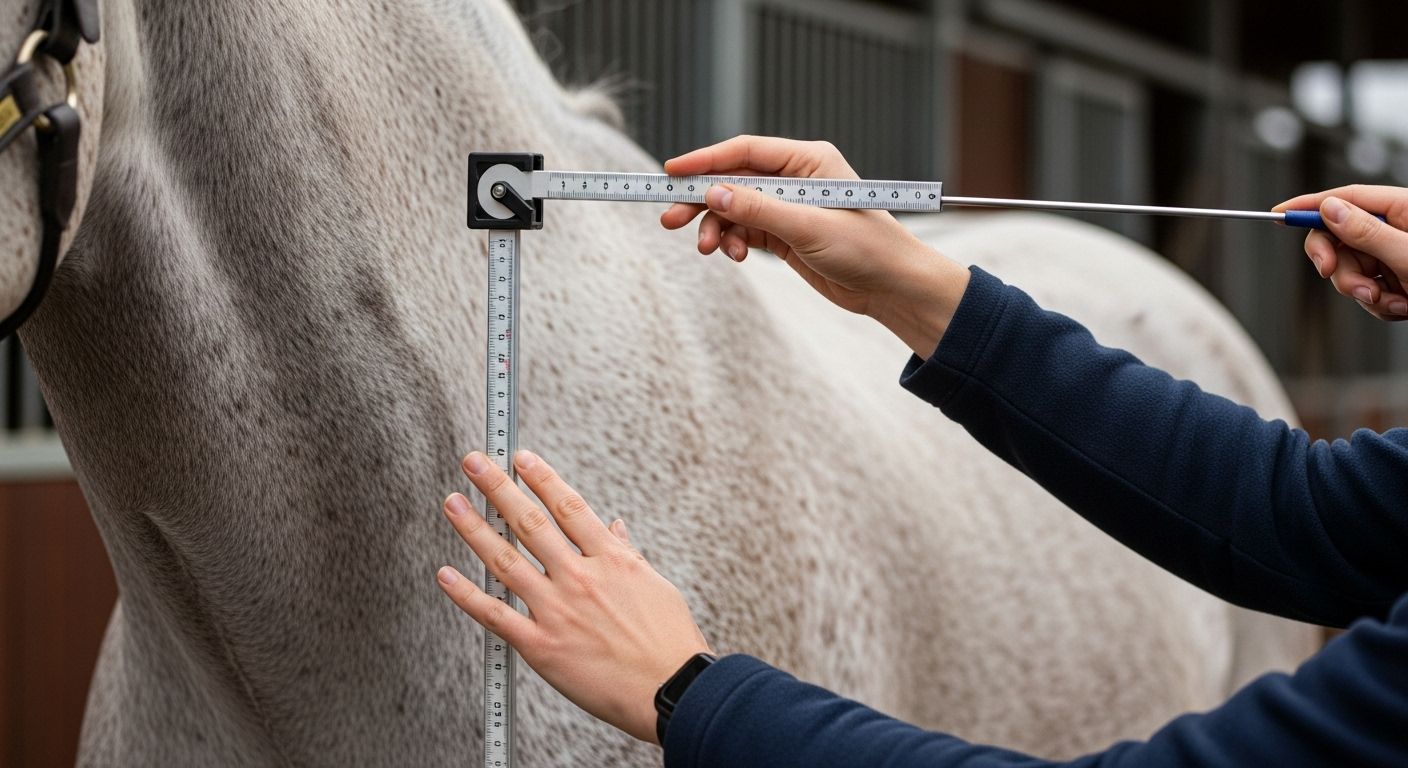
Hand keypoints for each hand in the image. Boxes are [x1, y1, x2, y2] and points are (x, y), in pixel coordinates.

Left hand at [436, 450, 712, 743]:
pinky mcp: (541, 646)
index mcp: (611, 559)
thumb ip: (627, 553)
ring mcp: (558, 610)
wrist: (672, 691)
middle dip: (498, 488)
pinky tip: (445, 575)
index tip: (521, 458)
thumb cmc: (670, 643)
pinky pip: (495, 615)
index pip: (569, 506)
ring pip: (506, 561)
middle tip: (475, 463)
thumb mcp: (656, 585)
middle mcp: (581, 577)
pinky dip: (466, 595)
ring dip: (474, 529)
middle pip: (530, 523)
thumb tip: (614, 526)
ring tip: (453, 503)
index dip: (542, 478)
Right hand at [660, 135, 970, 357]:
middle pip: (733, 180)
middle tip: (670, 219)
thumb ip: (759, 210)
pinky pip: (744, 230)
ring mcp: (788, 206)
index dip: (706, 160)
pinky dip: (731, 241)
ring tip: (707, 249)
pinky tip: (731, 256)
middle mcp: (795, 178)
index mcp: (808, 160)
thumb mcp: (809, 228)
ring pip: (734, 208)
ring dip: (715, 227)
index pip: (746, 151)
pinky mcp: (784, 233)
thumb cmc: (867, 249)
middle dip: (701, 200)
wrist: (892, 288)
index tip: (672, 171)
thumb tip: (713, 194)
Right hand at [1275, 185, 1407, 319]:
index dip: (1310, 206)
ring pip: (1351, 270)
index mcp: (1404, 208)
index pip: (1347, 199)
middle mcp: (1396, 229)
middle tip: (1333, 274)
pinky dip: (1378, 304)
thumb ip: (1368, 232)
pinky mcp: (1395, 279)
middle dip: (1338, 265)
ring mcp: (1394, 255)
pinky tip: (1401, 305)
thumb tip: (1329, 209)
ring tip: (1393, 301)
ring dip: (1363, 292)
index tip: (1279, 214)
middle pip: (1340, 238)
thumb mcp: (1407, 255)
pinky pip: (1366, 290)